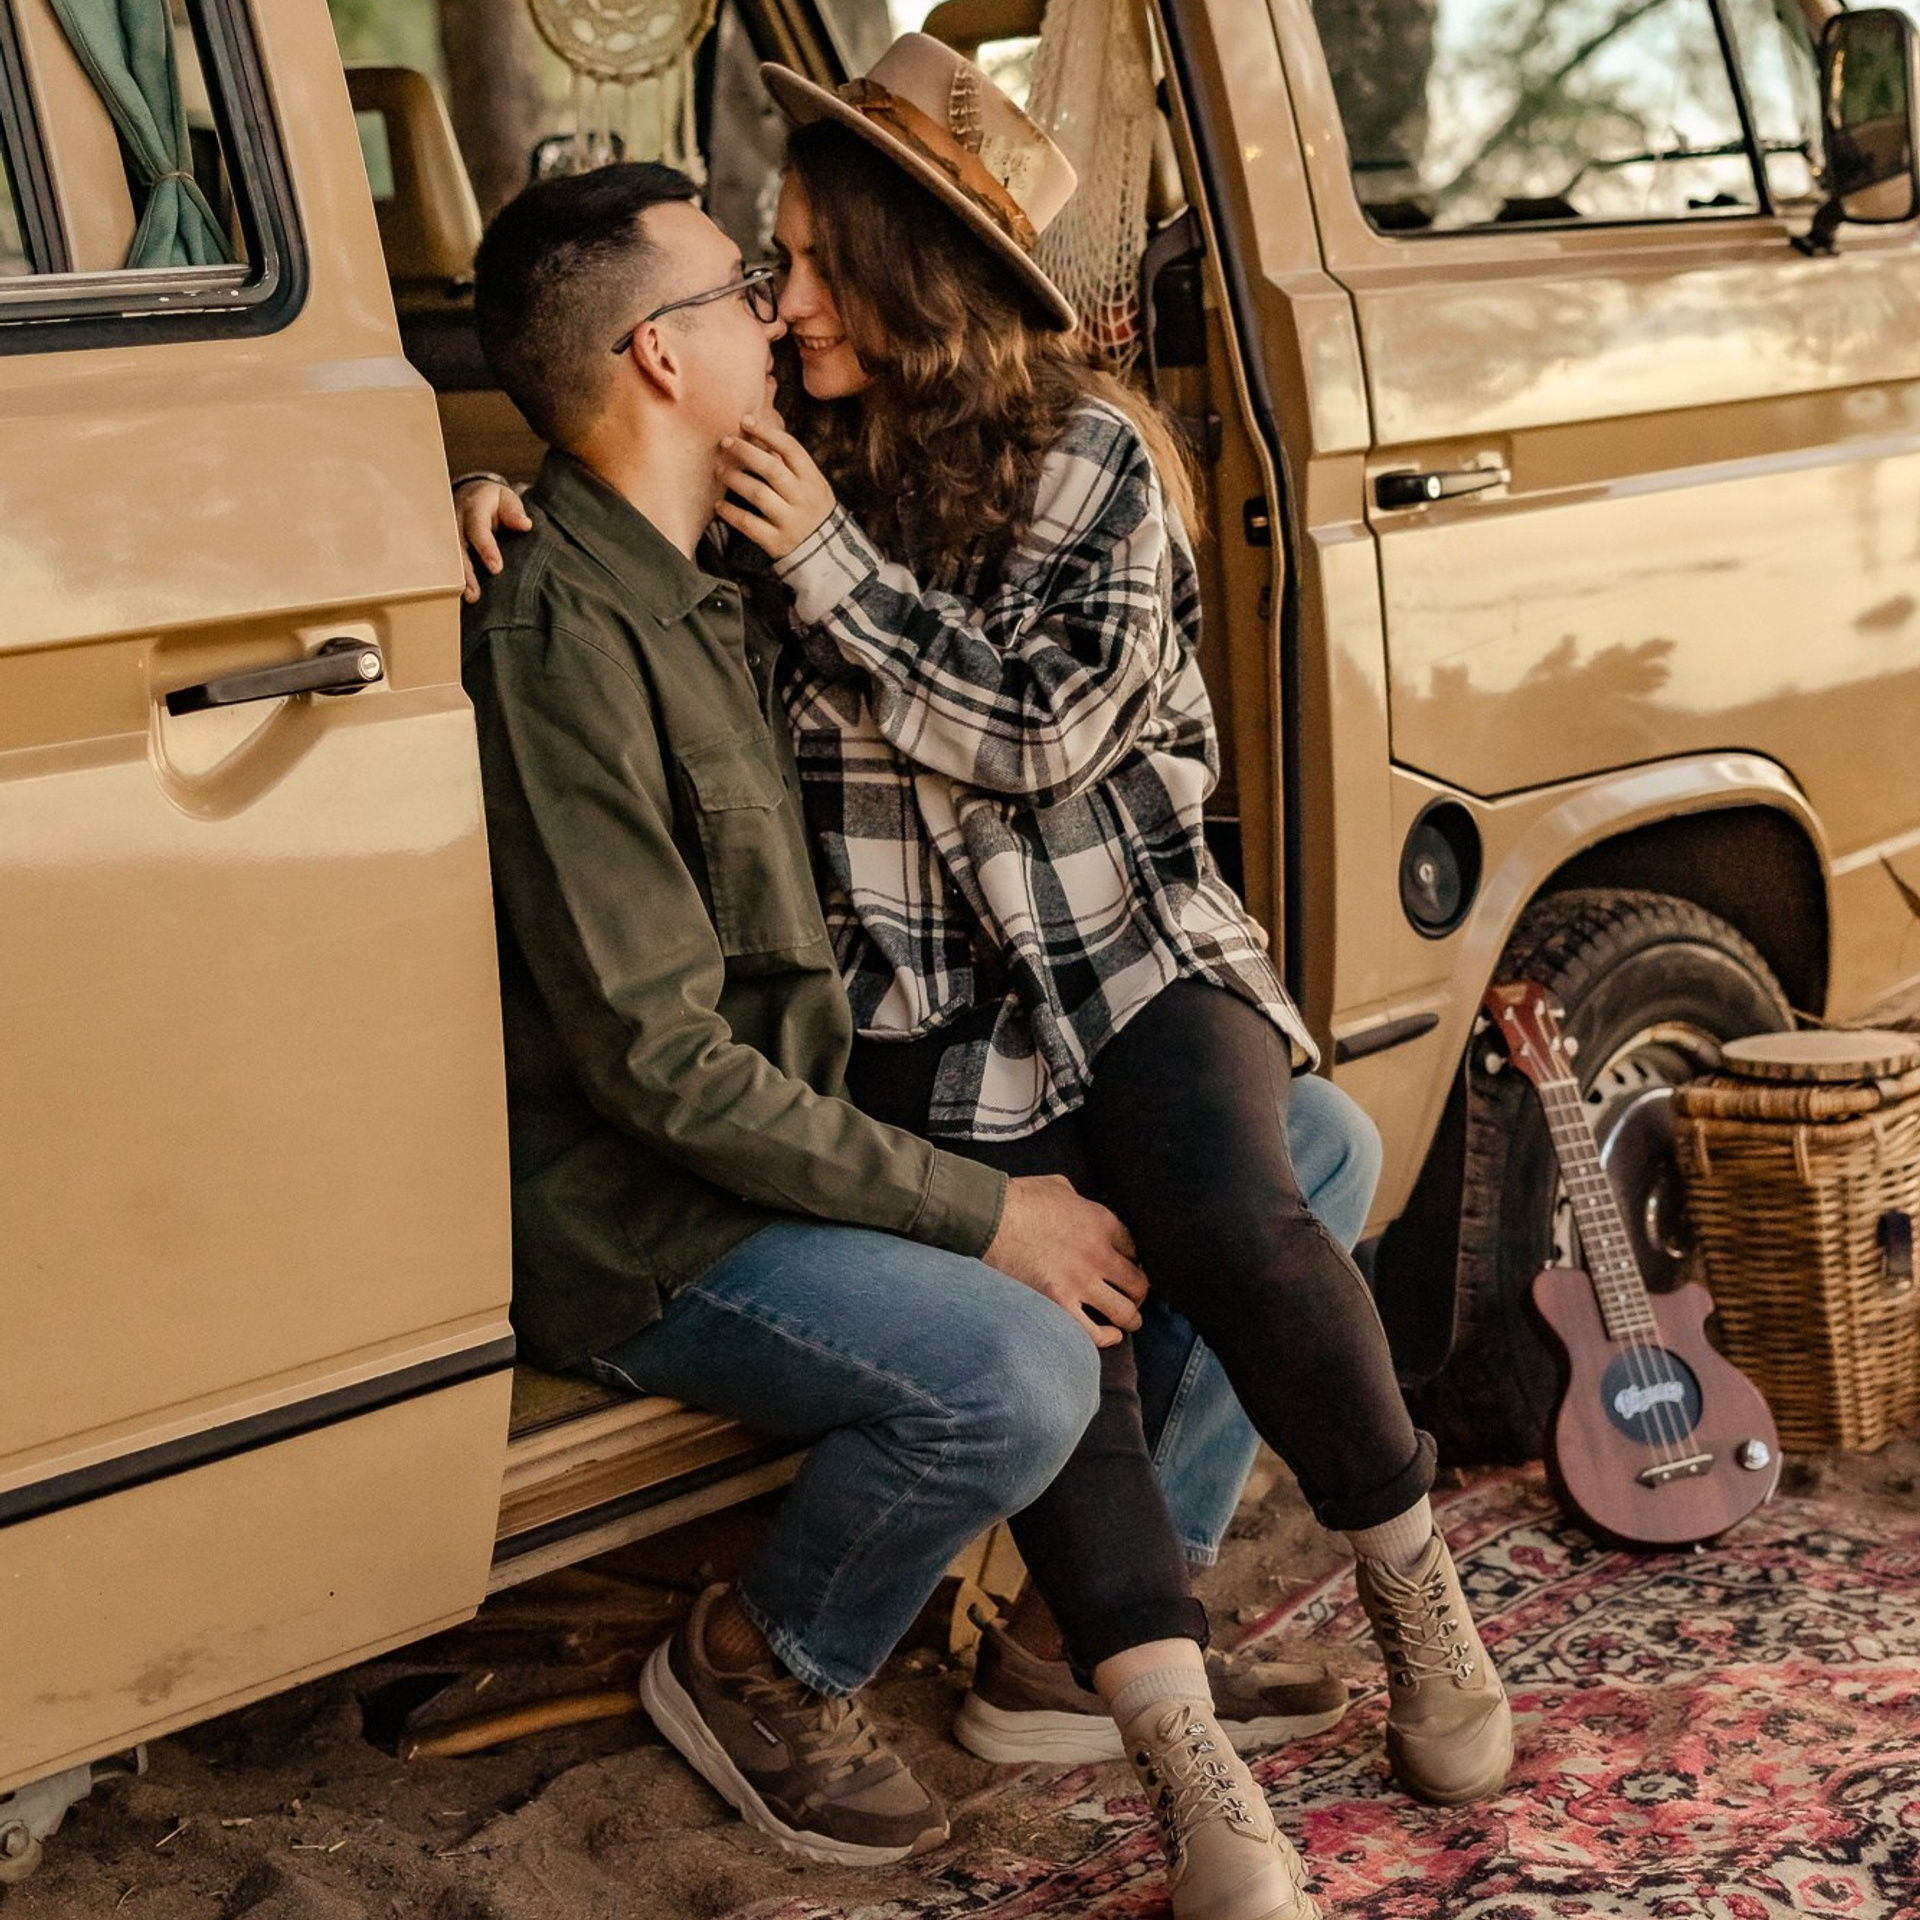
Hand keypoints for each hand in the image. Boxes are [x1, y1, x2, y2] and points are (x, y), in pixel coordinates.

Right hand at [456, 478, 532, 602]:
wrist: (471, 494)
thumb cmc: (494, 501)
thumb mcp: (506, 498)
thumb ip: (514, 511)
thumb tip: (525, 525)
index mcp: (473, 508)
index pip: (478, 529)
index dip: (486, 549)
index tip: (496, 568)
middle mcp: (455, 521)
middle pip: (457, 548)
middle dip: (465, 572)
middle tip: (473, 594)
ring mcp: (446, 534)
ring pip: (447, 559)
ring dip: (456, 581)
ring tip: (465, 600)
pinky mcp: (443, 545)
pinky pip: (445, 564)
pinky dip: (449, 581)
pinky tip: (457, 600)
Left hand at [714, 415, 835, 560]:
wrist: (826, 555)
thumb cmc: (812, 511)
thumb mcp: (811, 486)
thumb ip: (790, 464)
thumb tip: (758, 435)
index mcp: (813, 480)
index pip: (790, 448)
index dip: (766, 432)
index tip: (745, 420)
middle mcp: (803, 499)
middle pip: (771, 468)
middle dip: (745, 451)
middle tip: (725, 442)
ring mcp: (790, 521)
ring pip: (758, 493)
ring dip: (735, 478)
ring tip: (719, 470)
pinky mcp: (777, 542)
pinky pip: (749, 524)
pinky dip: (731, 512)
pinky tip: (719, 505)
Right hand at [983, 1174, 1147, 1348]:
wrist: (989, 1219)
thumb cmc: (1019, 1198)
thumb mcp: (1059, 1186)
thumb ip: (1078, 1199)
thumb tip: (1076, 1204)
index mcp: (1102, 1222)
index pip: (1134, 1249)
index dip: (1132, 1260)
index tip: (1126, 1267)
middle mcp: (1099, 1254)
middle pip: (1138, 1283)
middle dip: (1138, 1292)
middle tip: (1132, 1297)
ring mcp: (1080, 1282)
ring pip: (1124, 1312)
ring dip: (1130, 1318)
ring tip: (1129, 1321)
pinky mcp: (1058, 1304)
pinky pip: (1094, 1332)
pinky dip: (1108, 1337)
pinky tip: (1112, 1335)